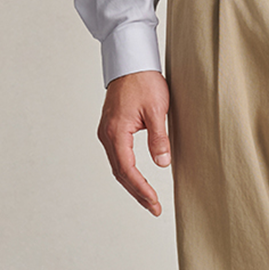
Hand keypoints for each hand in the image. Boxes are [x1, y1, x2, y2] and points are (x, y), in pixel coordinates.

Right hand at [98, 71, 170, 215]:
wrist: (130, 61)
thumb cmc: (143, 81)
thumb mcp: (157, 110)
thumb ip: (159, 138)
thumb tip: (162, 164)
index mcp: (116, 132)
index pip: (128, 170)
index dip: (141, 189)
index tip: (154, 203)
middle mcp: (106, 135)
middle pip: (120, 173)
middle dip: (137, 192)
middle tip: (153, 208)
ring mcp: (106, 132)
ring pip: (117, 166)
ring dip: (132, 184)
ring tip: (148, 199)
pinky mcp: (110, 129)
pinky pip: (117, 156)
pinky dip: (127, 171)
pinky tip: (137, 179)